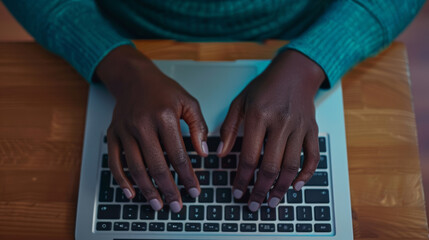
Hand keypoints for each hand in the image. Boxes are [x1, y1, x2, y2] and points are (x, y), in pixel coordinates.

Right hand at [96, 46, 208, 212]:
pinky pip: (114, 161)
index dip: (188, 177)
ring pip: (136, 167)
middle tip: (177, 205)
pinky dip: (121, 179)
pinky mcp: (113, 134)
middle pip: (157, 166)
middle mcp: (142, 124)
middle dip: (169, 189)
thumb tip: (203, 153)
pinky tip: (131, 192)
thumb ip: (198, 127)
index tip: (195, 191)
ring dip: (147, 189)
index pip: (179, 155)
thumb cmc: (164, 90)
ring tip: (158, 204)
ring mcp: (125, 130)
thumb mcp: (188, 102)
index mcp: (164, 116)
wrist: (135, 78)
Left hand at [217, 50, 324, 210]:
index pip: (249, 156)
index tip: (238, 192)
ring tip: (273, 202)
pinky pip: (312, 157)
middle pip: (271, 166)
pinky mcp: (312, 130)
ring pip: (292, 166)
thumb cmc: (265, 86)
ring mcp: (300, 127)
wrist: (294, 72)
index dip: (242, 179)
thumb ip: (229, 128)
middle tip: (255, 204)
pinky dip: (306, 174)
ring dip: (282, 188)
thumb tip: (221, 154)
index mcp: (259, 116)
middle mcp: (281, 123)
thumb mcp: (240, 102)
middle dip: (261, 190)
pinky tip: (296, 186)